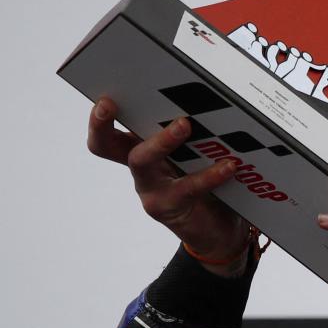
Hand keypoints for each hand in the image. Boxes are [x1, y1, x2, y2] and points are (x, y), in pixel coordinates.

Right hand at [87, 98, 251, 275]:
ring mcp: (151, 189)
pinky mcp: (170, 207)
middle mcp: (140, 167)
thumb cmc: (209, 184)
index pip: (109, 131)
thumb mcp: (197, 153)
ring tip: (184, 124)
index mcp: (142, 148)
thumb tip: (209, 97)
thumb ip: (196, 132)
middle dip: (103, 124)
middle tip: (110, 104)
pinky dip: (209, 175)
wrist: (219, 230)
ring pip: (142, 161)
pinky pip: (187, 187)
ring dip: (161, 140)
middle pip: (107, 145)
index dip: (98, 118)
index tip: (103, 98)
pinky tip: (228, 165)